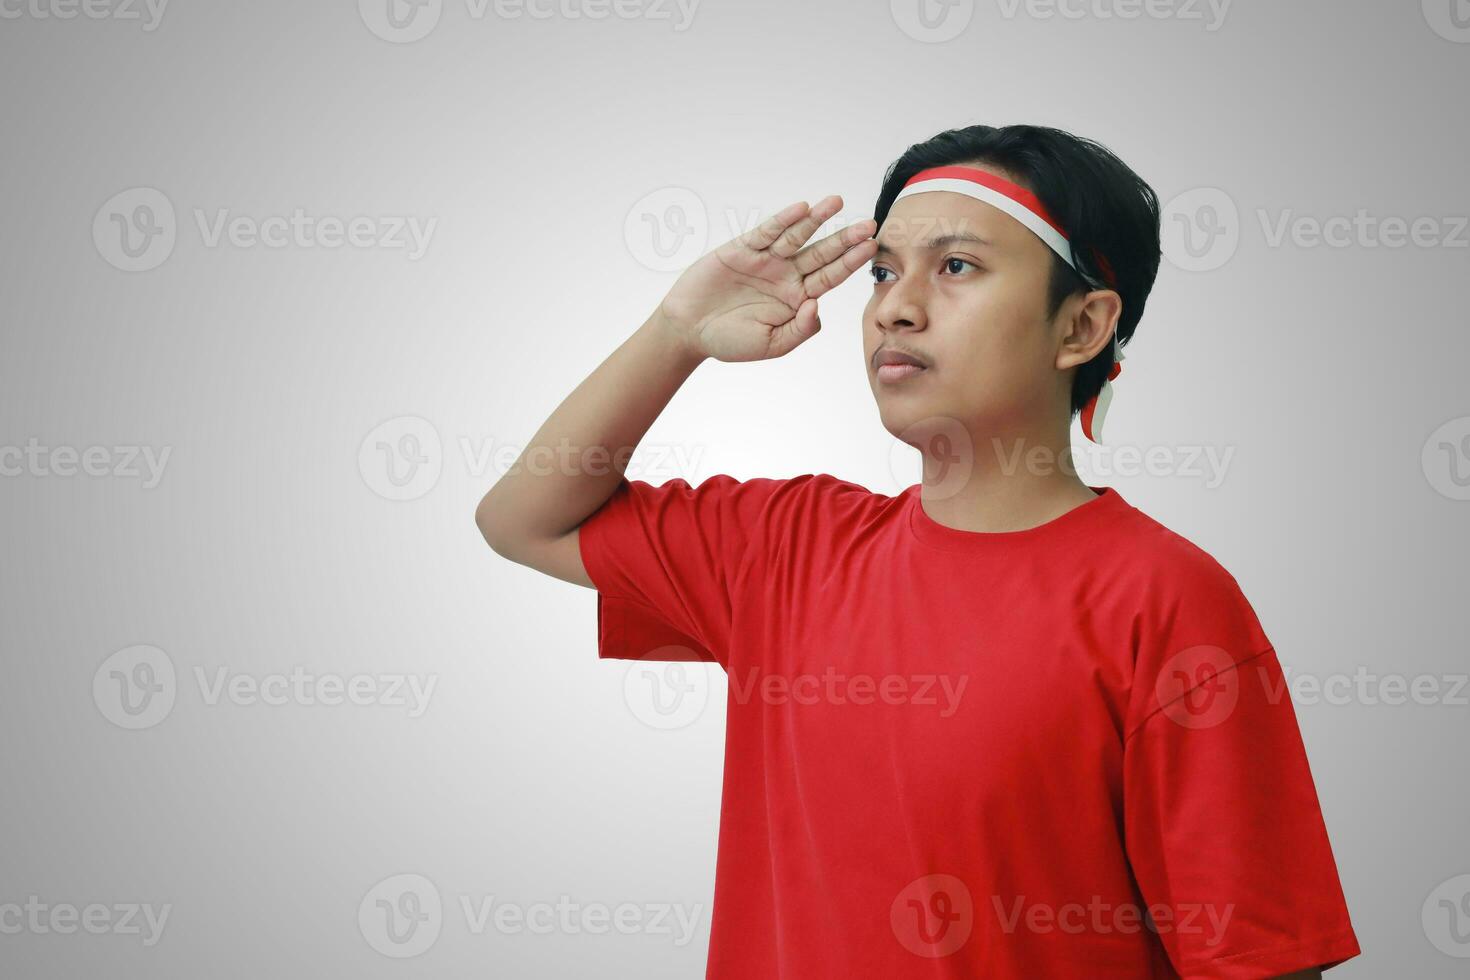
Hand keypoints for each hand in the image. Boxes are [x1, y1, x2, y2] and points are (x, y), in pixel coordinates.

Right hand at [657, 195, 877, 362]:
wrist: (689, 331)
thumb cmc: (731, 341)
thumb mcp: (772, 345)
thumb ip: (800, 329)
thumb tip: (817, 305)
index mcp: (797, 298)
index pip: (830, 277)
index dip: (850, 262)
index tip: (871, 247)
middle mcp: (786, 275)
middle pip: (821, 253)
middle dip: (844, 238)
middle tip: (869, 223)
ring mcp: (766, 260)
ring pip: (797, 236)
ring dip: (817, 219)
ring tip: (837, 202)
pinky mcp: (743, 249)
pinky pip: (767, 232)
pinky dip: (783, 221)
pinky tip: (801, 209)